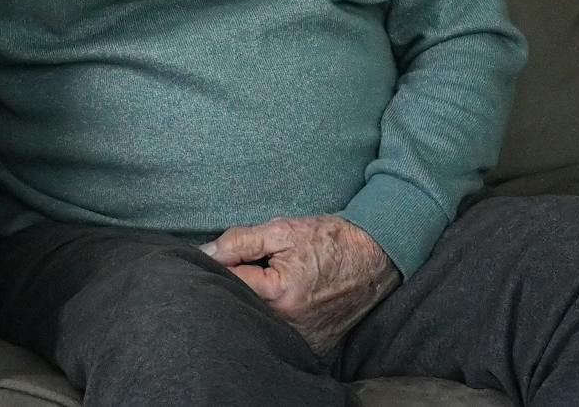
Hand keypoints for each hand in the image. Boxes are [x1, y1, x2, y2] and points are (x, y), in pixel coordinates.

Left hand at [201, 215, 399, 355]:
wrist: (374, 257)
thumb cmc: (328, 240)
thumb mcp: (282, 230)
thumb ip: (239, 241)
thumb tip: (204, 253)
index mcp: (279, 293)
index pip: (228, 283)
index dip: (221, 265)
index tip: (222, 256)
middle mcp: (290, 324)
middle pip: (241, 307)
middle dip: (236, 287)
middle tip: (250, 269)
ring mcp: (303, 340)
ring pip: (259, 324)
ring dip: (255, 305)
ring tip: (270, 283)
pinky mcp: (314, 347)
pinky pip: (281, 336)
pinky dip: (273, 320)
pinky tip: (282, 302)